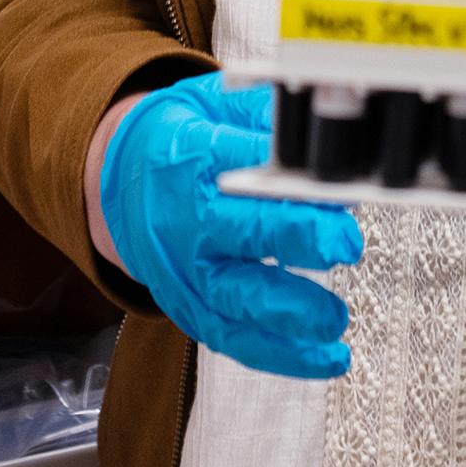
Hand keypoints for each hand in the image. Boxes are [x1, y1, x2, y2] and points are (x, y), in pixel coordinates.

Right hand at [98, 72, 362, 379]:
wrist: (120, 177)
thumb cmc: (184, 137)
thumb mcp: (218, 106)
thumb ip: (270, 118)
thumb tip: (325, 127)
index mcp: (195, 161)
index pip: (243, 172)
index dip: (290, 182)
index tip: (339, 191)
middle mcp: (186, 222)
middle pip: (241, 236)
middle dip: (296, 241)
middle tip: (345, 245)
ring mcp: (184, 272)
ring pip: (234, 302)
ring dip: (289, 318)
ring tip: (335, 323)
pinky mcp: (188, 305)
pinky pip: (230, 337)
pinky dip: (277, 354)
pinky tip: (321, 360)